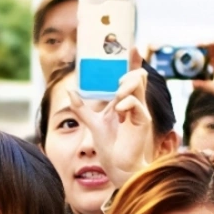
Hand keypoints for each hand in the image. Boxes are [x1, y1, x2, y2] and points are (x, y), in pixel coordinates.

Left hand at [69, 49, 157, 189]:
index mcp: (124, 101)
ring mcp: (140, 111)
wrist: (118, 167)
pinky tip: (118, 114)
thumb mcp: (92, 123)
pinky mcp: (142, 121)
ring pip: (138, 83)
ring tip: (117, 99)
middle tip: (116, 84)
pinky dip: (126, 104)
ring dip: (126, 85)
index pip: (130, 76)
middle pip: (138, 74)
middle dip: (128, 71)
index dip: (133, 60)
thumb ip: (82, 108)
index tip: (132, 45)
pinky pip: (136, 103)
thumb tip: (70, 91)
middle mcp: (134, 103)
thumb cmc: (110, 146)